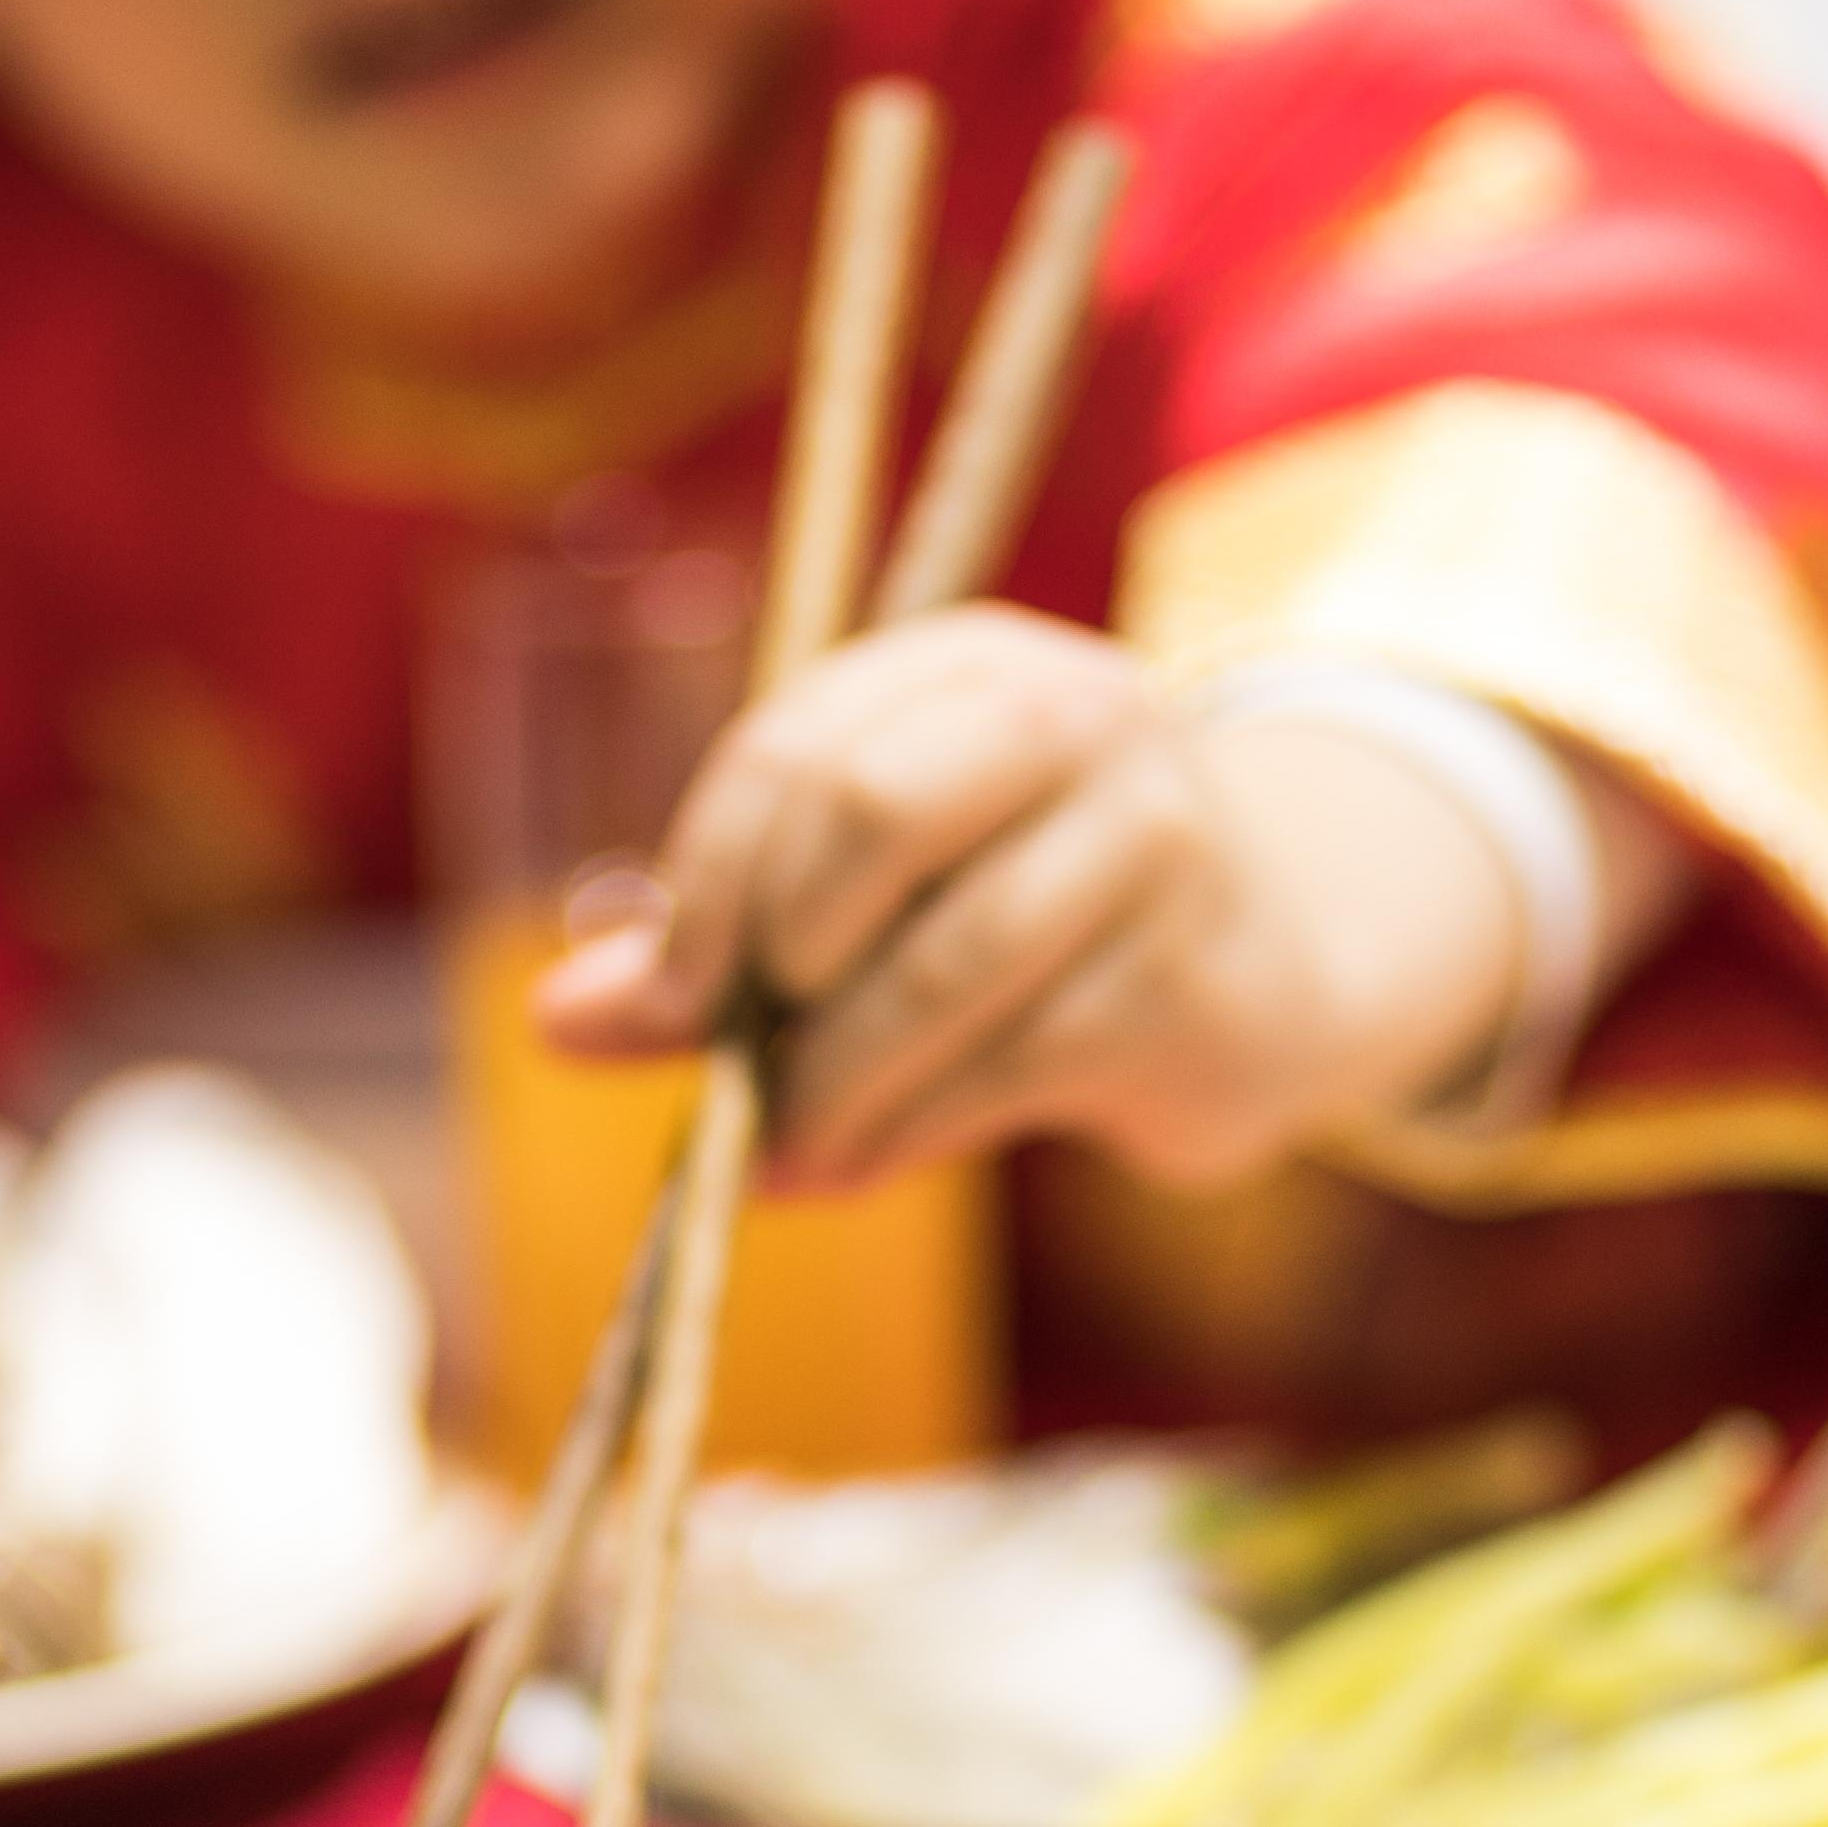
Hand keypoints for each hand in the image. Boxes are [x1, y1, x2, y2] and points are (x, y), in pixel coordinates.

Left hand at [532, 611, 1628, 1188]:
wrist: (1274, 977)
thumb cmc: (1033, 923)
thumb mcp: (875, 902)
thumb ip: (716, 952)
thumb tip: (553, 1024)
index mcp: (972, 665)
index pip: (799, 746)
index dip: (708, 879)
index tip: (668, 997)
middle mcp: (1077, 717)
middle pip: (868, 813)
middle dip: (773, 964)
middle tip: (735, 1071)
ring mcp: (1151, 840)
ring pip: (934, 969)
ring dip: (830, 1086)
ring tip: (790, 1149)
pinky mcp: (1186, 980)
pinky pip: (1002, 1070)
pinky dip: (904, 1135)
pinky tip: (864, 1162)